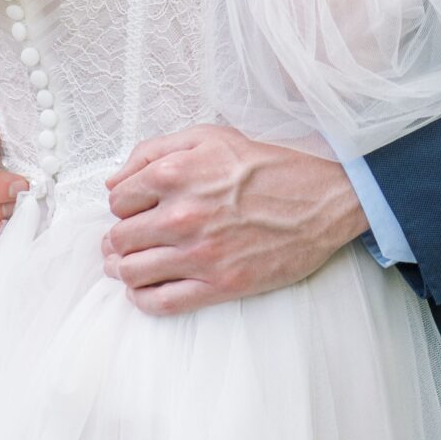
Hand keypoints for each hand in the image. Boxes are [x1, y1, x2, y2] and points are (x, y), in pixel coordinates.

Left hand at [100, 124, 369, 316]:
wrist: (326, 199)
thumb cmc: (270, 166)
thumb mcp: (212, 137)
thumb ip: (155, 150)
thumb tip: (114, 181)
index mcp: (177, 174)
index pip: (117, 200)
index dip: (125, 205)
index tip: (138, 209)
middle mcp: (183, 215)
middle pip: (118, 239)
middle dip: (119, 239)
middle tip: (132, 239)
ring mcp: (201, 253)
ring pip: (131, 273)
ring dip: (125, 269)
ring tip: (133, 264)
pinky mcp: (219, 283)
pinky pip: (159, 302)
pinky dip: (142, 299)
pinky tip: (146, 289)